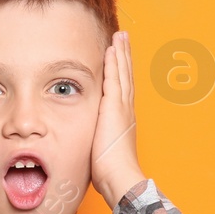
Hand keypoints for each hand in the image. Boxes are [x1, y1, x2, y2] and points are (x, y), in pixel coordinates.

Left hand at [91, 30, 144, 208]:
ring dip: (121, 53)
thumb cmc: (110, 173)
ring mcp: (122, 107)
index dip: (121, 72)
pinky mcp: (114, 108)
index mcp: (122, 120)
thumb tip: (88, 146)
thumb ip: (96, 142)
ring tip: (120, 36)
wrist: (120, 177)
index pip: (122, 89)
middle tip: (123, 37)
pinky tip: (112, 48)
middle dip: (124, 55)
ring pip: (122, 72)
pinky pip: (114, 79)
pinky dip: (114, 62)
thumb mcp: (101, 152)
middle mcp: (125, 110)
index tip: (119, 57)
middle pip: (125, 75)